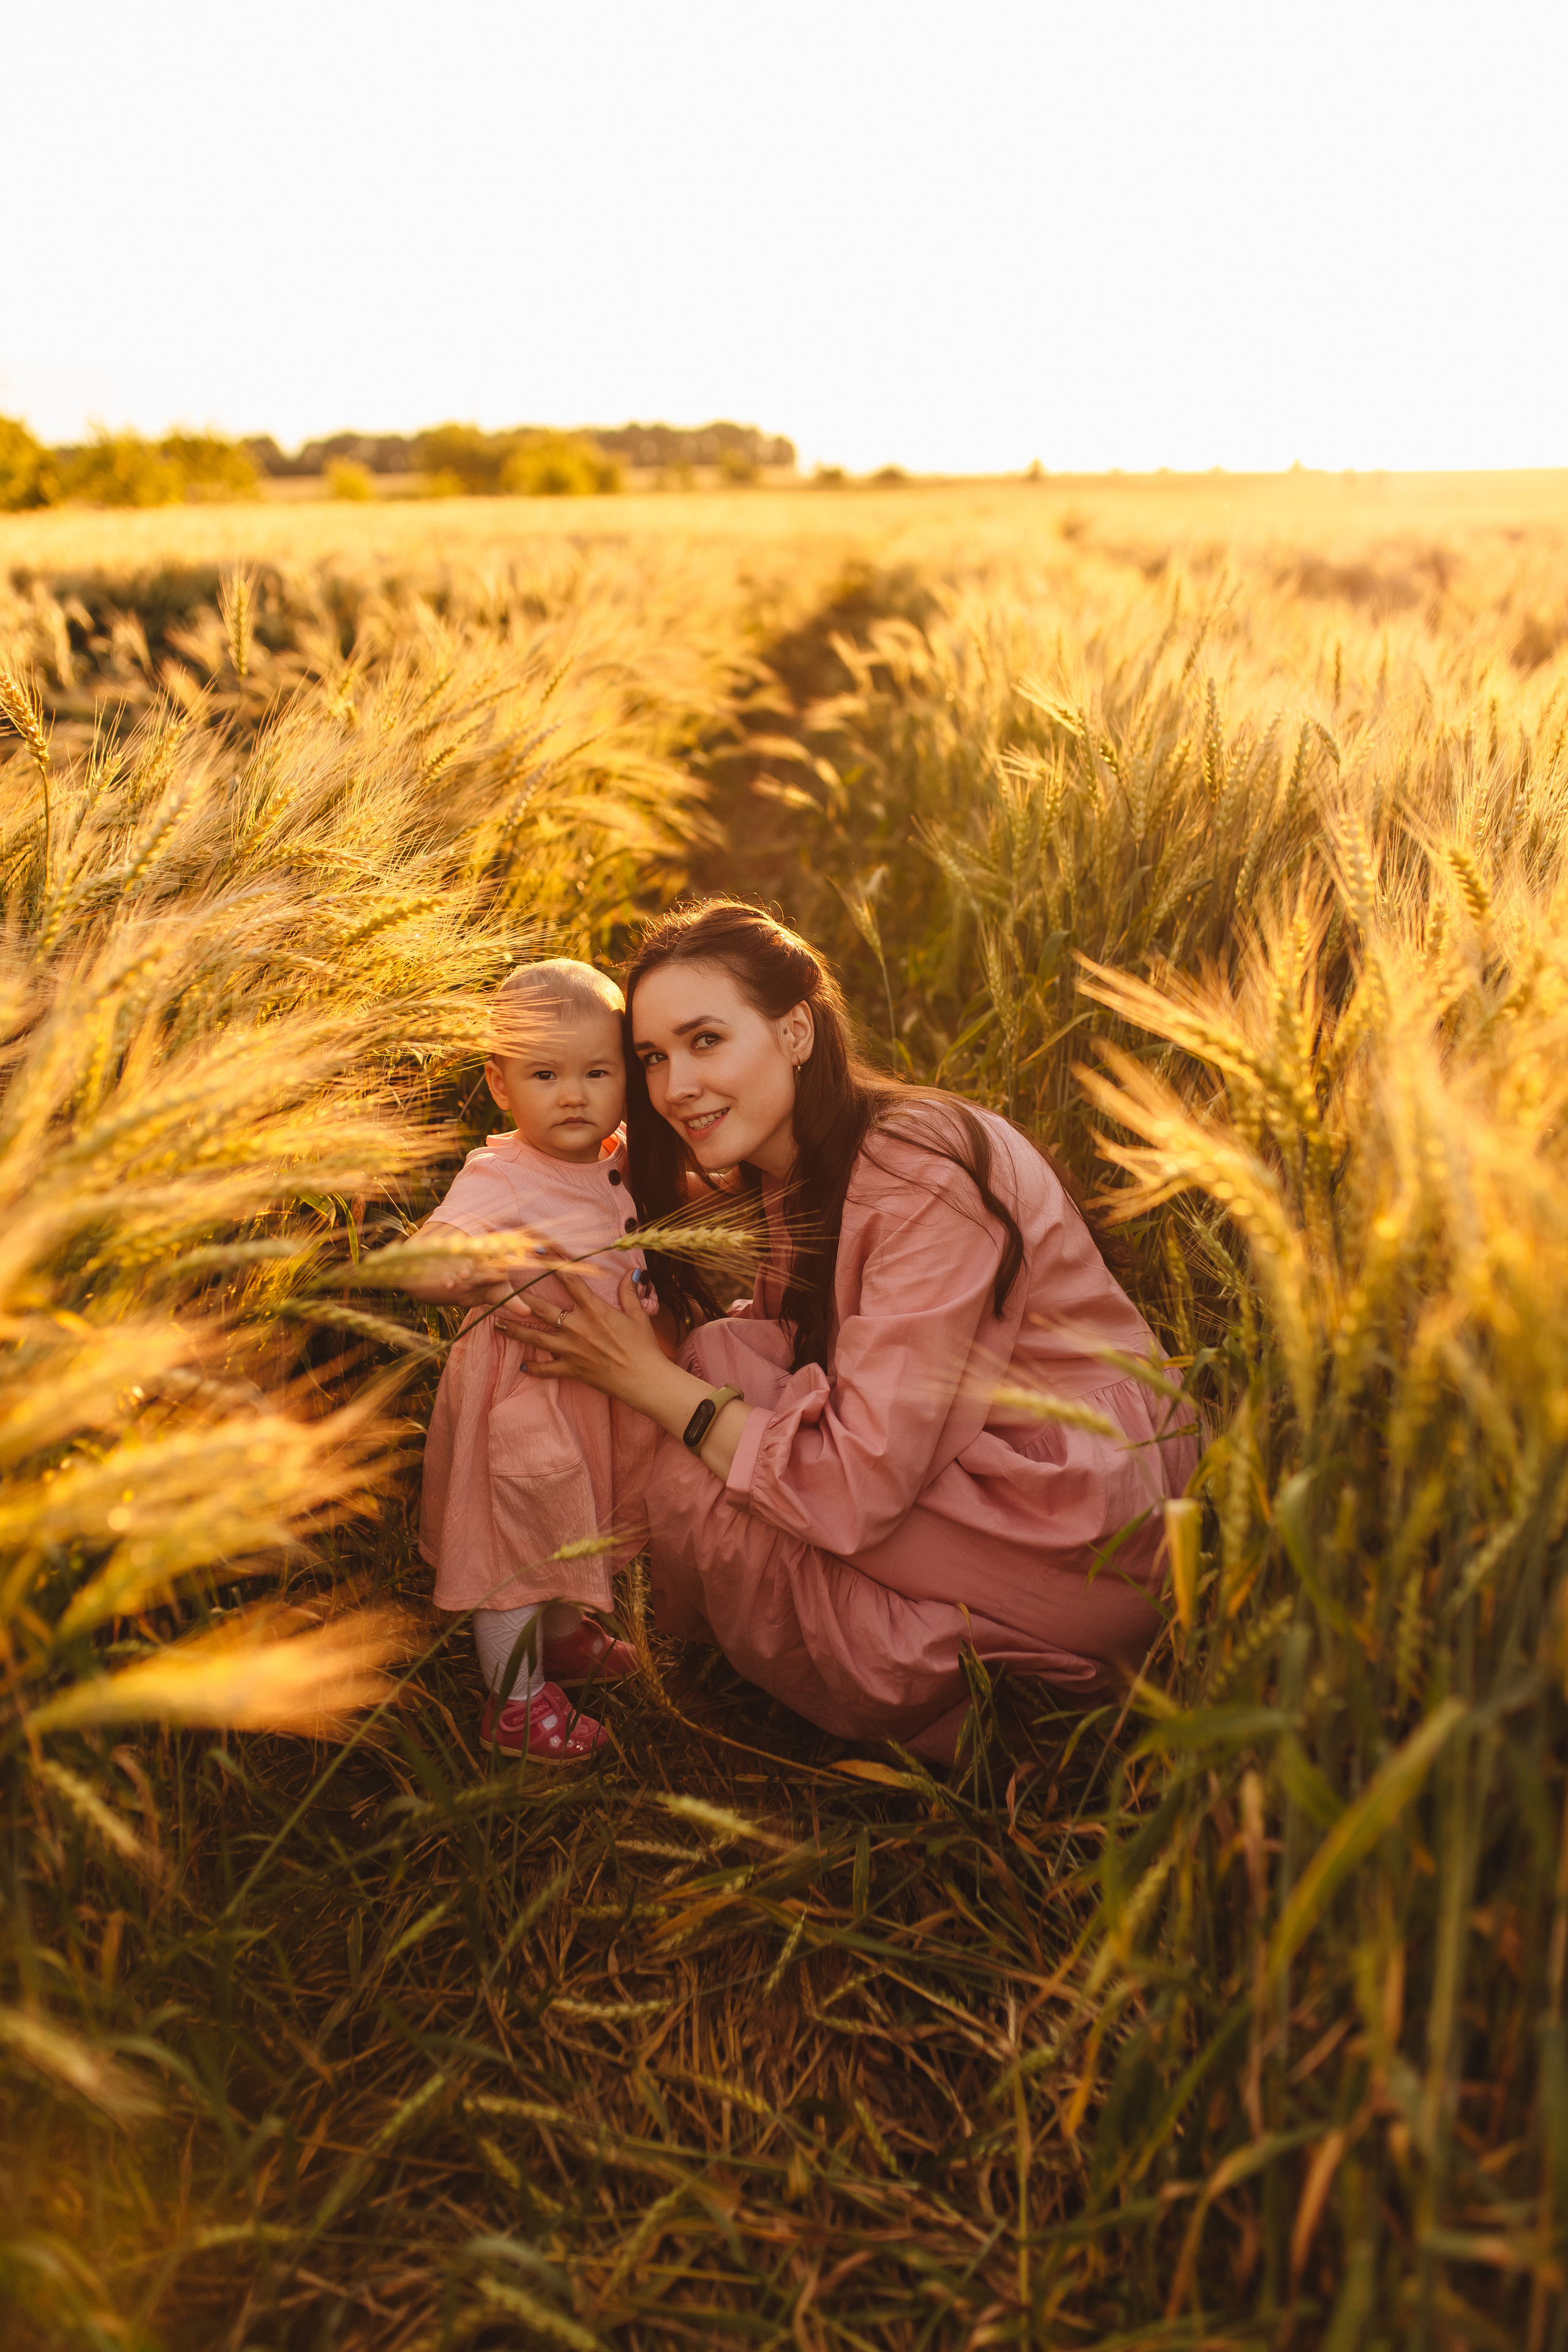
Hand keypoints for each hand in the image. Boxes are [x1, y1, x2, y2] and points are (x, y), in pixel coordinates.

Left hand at [500, 1270, 667, 1405]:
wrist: (644, 1380)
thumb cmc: (644, 1347)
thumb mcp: (638, 1316)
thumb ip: (629, 1293)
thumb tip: (632, 1272)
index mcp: (594, 1310)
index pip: (571, 1281)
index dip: (555, 1263)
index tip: (540, 1251)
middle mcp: (577, 1327)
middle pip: (541, 1309)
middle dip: (520, 1298)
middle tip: (503, 1290)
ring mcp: (571, 1350)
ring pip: (535, 1338)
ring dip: (515, 1331)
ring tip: (498, 1324)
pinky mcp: (572, 1369)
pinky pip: (547, 1369)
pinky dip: (534, 1369)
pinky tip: (522, 1367)